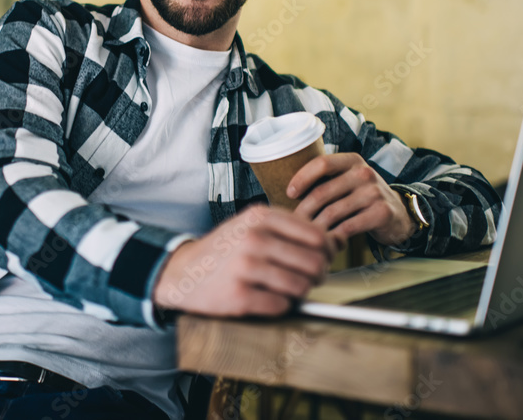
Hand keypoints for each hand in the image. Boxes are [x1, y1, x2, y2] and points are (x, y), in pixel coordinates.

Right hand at [152, 206, 341, 316]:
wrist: (182, 272)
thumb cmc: (225, 250)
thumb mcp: (254, 226)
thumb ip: (294, 230)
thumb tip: (340, 241)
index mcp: (260, 216)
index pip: (318, 236)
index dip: (326, 252)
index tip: (320, 259)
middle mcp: (253, 238)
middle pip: (314, 263)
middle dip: (317, 275)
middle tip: (307, 279)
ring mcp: (244, 267)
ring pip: (301, 286)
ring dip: (300, 293)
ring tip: (287, 289)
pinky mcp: (238, 296)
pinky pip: (281, 306)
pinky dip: (281, 306)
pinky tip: (268, 298)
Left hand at [286, 153, 416, 245]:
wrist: (399, 214)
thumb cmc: (363, 198)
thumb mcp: (348, 180)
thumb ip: (326, 180)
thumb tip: (286, 191)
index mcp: (352, 160)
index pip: (321, 163)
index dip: (302, 178)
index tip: (289, 193)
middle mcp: (364, 172)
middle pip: (322, 192)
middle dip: (303, 211)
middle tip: (292, 224)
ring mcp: (374, 192)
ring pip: (333, 212)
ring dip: (315, 227)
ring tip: (305, 236)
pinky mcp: (381, 213)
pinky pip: (348, 227)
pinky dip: (333, 237)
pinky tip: (327, 242)